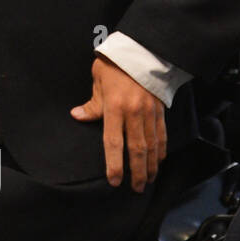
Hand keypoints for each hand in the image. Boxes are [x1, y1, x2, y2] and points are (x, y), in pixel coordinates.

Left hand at [70, 55, 166, 191]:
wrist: (141, 51)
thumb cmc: (113, 66)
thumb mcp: (97, 82)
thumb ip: (91, 104)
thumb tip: (77, 117)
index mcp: (115, 107)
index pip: (113, 142)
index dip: (114, 164)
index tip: (114, 180)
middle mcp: (134, 113)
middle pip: (137, 149)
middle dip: (137, 172)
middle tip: (136, 189)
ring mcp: (150, 113)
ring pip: (152, 145)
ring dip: (151, 165)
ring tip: (148, 181)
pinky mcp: (160, 110)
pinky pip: (162, 135)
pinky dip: (161, 150)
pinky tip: (159, 161)